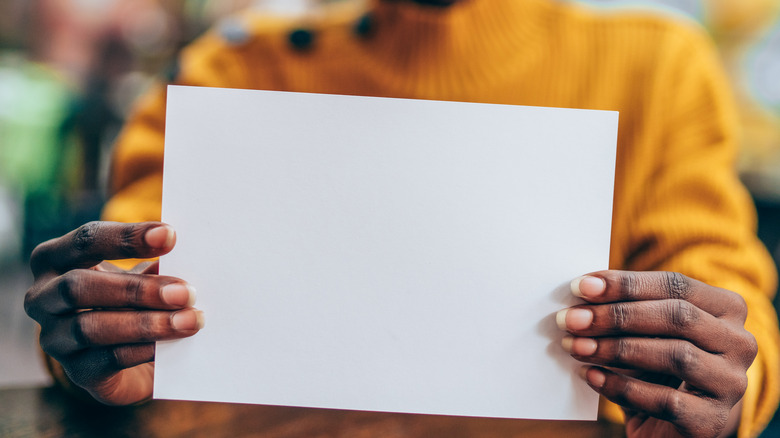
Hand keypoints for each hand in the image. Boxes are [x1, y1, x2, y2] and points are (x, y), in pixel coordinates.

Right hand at [25, 221, 202, 405]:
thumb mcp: (136, 276)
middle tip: (185, 292)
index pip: (85, 240)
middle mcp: (42, 297)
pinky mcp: (76, 370)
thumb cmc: (128, 300)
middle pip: (79, 287)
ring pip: (91, 328)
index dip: (126, 237)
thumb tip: (187, 257)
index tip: (170, 235)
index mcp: (54, 259)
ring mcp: (54, 337)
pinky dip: (143, 349)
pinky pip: (107, 359)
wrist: (125, 357)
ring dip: (146, 323)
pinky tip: (172, 343)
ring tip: (188, 320)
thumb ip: (153, 265)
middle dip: (136, 289)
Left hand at [557, 270, 756, 437]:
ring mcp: (731, 383)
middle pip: (677, 317)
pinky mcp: (711, 420)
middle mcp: (739, 342)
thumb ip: (627, 308)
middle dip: (616, 315)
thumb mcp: (646, 332)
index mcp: (726, 309)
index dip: (626, 284)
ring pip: (675, 355)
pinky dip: (621, 386)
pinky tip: (590, 375)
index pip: (676, 285)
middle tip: (570, 318)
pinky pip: (664, 399)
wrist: (672, 427)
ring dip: (615, 348)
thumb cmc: (655, 367)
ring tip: (575, 346)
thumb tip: (582, 290)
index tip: (580, 286)